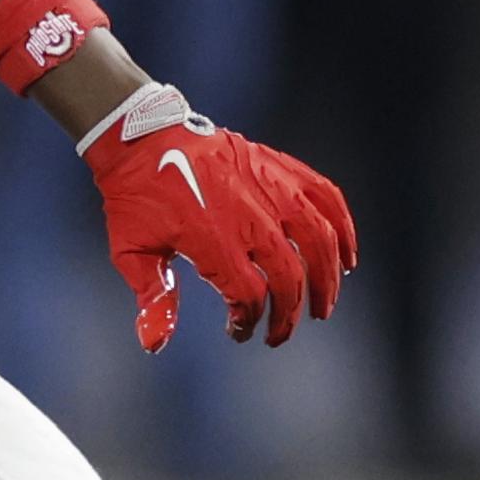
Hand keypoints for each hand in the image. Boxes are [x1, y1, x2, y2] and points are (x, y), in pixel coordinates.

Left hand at [82, 89, 355, 349]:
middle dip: (291, 311)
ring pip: (319, 238)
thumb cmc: (136, 196)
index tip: (240, 331)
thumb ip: (154, 297)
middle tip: (282, 333)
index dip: (249, 321)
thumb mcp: (131, 250)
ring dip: (328, 277)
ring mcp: (270, 187)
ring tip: (324, 304)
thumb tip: (156, 343)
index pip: (250, 296)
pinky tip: (347, 255)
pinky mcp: (279, 166)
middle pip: (290, 275)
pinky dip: (343, 226)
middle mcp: (249, 214)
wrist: (143, 136)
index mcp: (214, 239)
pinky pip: (325, 196)